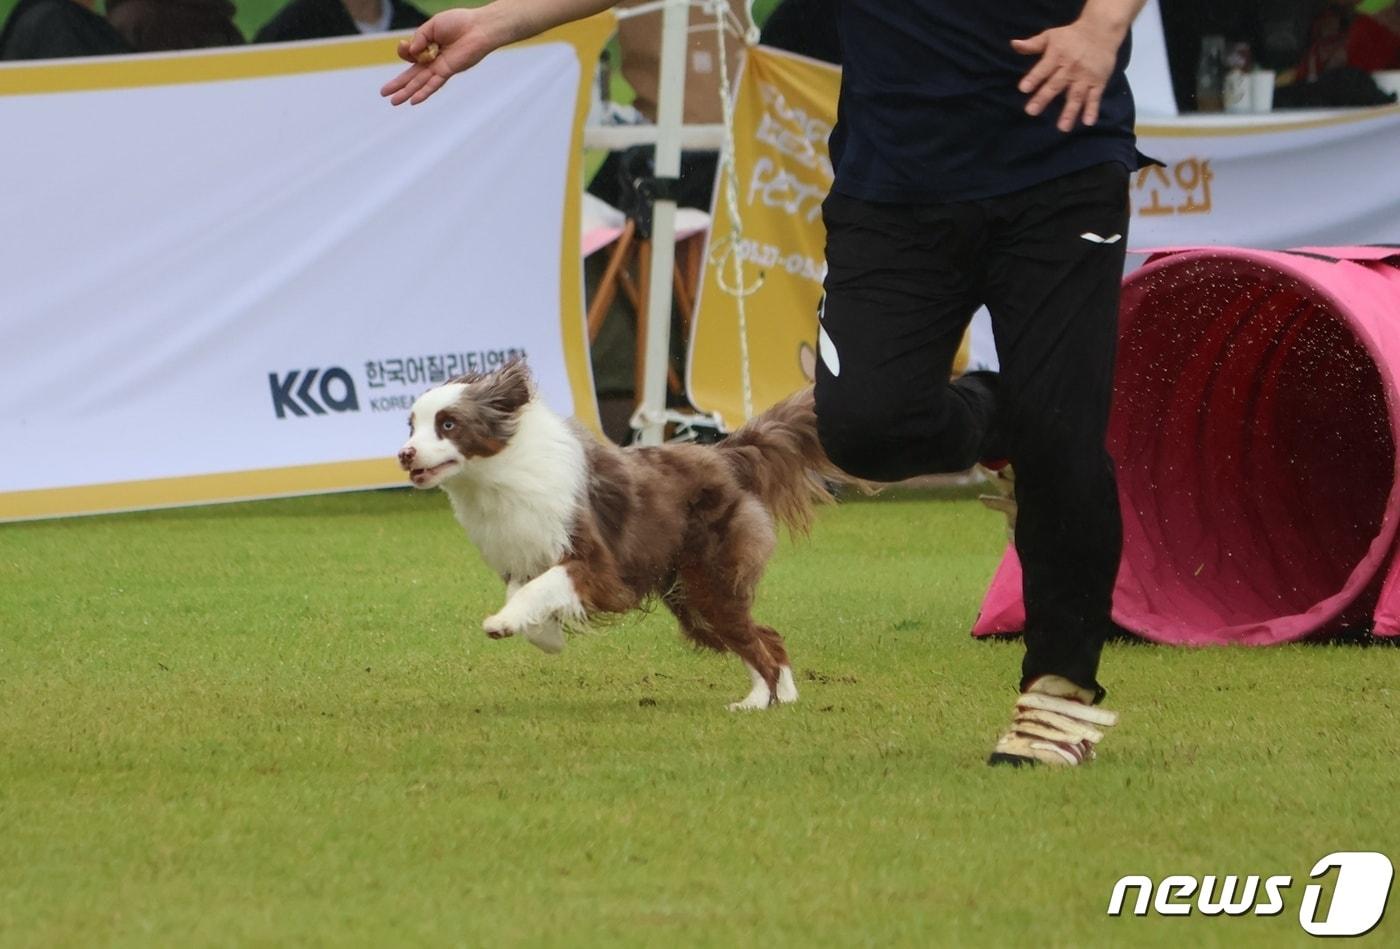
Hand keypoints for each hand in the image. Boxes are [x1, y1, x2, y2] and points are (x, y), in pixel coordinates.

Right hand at [380, 10, 502, 105]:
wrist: (478, 28)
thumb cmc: (458, 23)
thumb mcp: (432, 26)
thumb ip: (419, 37)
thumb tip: (410, 52)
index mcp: (428, 47)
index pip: (410, 55)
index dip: (404, 51)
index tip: (405, 46)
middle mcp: (433, 60)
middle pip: (412, 75)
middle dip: (398, 84)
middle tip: (384, 93)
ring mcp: (440, 67)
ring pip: (420, 82)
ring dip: (406, 92)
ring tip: (394, 102)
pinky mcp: (448, 71)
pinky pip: (434, 84)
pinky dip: (424, 92)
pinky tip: (414, 101)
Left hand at [1011, 13, 1125, 131]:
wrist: (1101, 30)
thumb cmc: (1070, 36)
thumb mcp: (1051, 36)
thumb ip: (1032, 44)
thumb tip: (1013, 44)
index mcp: (1057, 55)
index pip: (1043, 68)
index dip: (1034, 78)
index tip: (1023, 89)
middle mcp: (1070, 67)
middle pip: (1056, 84)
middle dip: (1043, 97)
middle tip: (1031, 111)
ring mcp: (1085, 76)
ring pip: (1076, 95)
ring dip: (1070, 111)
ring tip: (1062, 128)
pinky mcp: (1098, 81)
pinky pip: (1095, 97)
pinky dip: (1092, 109)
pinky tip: (1087, 122)